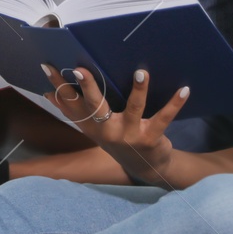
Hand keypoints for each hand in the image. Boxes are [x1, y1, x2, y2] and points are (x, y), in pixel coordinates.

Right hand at [43, 64, 188, 186]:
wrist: (146, 167)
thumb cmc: (118, 139)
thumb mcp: (94, 129)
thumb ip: (73, 112)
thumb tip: (48, 94)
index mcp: (92, 125)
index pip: (71, 103)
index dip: (59, 86)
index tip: (49, 67)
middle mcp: (107, 131)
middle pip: (95, 105)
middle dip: (89, 88)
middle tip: (81, 70)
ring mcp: (130, 135)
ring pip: (134, 108)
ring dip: (139, 90)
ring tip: (141, 73)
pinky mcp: (151, 137)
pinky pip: (164, 118)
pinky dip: (174, 103)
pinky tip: (184, 90)